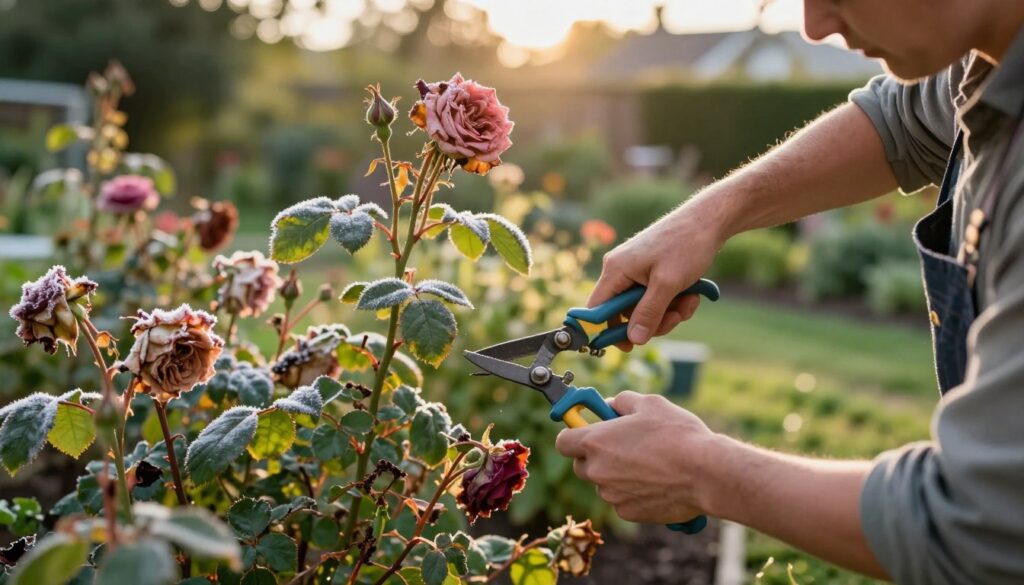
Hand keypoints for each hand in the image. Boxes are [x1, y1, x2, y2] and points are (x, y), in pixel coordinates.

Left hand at [555, 391, 717, 523]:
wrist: (705, 473)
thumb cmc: (678, 434)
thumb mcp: (649, 404)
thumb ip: (622, 402)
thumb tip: (611, 406)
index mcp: (595, 442)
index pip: (562, 442)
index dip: (573, 434)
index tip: (584, 430)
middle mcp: (597, 471)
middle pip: (580, 466)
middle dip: (594, 456)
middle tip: (619, 445)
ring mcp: (611, 495)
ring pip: (603, 484)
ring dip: (616, 474)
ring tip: (647, 463)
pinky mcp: (628, 512)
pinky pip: (622, 500)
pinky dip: (632, 492)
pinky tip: (656, 481)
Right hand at [590, 204, 724, 348]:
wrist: (709, 220)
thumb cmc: (686, 244)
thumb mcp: (667, 284)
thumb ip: (648, 313)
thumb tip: (634, 339)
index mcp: (616, 270)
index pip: (597, 309)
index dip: (608, 330)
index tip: (628, 346)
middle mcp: (621, 270)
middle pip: (625, 313)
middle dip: (653, 320)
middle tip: (675, 318)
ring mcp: (637, 270)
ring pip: (645, 308)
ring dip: (668, 312)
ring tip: (689, 302)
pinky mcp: (652, 271)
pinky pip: (656, 297)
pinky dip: (674, 301)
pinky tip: (691, 294)